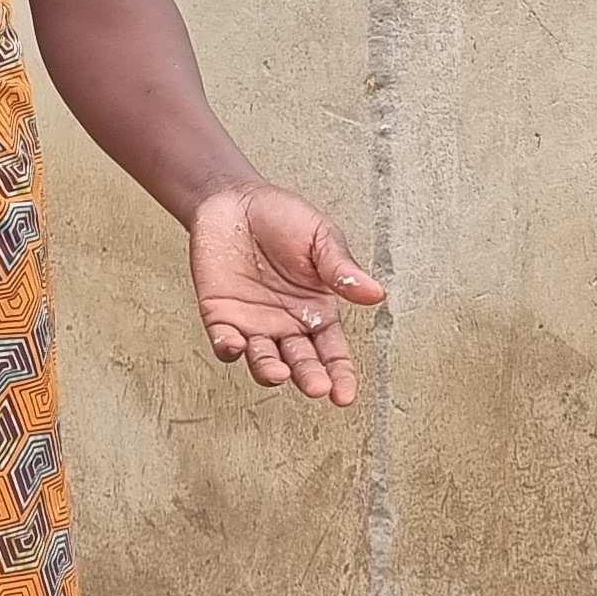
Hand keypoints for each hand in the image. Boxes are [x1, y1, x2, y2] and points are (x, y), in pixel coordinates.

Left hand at [190, 182, 385, 405]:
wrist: (236, 199)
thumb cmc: (284, 218)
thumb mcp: (322, 238)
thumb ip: (342, 269)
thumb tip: (376, 294)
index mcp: (317, 311)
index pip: (333, 353)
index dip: (340, 375)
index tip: (344, 396)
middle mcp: (287, 325)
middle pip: (301, 363)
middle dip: (309, 377)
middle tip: (317, 387)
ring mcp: (253, 324)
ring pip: (262, 361)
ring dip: (270, 370)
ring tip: (278, 372)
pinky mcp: (220, 316)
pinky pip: (224, 342)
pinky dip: (228, 348)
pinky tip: (236, 345)